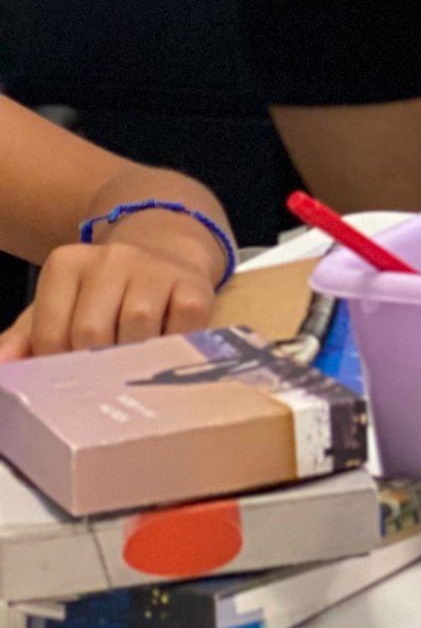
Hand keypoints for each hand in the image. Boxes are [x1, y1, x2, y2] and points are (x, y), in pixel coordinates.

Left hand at [0, 213, 223, 361]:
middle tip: (104, 371)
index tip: (72, 369)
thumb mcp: (57, 308)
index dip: (59, 364)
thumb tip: (4, 364)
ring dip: (136, 358)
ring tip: (134, 361)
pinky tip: (166, 345)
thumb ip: (23, 339)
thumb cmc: (102, 296)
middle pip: (92, 334)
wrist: (165, 256)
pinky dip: (174, 347)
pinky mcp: (195, 285)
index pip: (51, 334)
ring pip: (137, 332)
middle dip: (96, 364)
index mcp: (68, 263)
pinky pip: (181, 329)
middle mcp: (112, 257)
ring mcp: (156, 269)